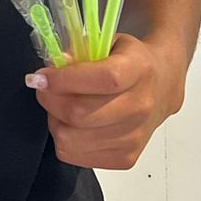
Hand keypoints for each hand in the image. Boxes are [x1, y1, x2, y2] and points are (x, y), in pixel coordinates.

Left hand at [26, 35, 183, 169]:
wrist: (160, 87)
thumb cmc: (128, 62)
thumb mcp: (107, 42)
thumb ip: (79, 50)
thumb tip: (54, 66)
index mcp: (138, 70)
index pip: (101, 79)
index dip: (64, 79)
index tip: (41, 77)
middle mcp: (141, 106)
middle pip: (81, 114)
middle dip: (50, 99)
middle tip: (45, 89)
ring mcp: (135, 137)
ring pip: (72, 138)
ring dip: (55, 120)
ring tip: (62, 106)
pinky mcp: (126, 158)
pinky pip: (75, 156)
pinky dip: (65, 139)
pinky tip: (73, 125)